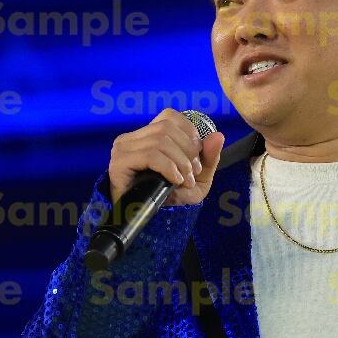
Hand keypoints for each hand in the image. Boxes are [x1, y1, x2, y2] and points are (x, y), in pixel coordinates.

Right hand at [106, 109, 225, 207]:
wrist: (149, 221)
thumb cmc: (171, 196)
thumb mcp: (197, 176)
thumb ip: (208, 156)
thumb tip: (218, 135)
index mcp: (147, 135)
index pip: (170, 116)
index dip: (189, 133)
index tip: (196, 157)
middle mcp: (132, 137)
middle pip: (167, 127)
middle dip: (187, 150)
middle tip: (193, 173)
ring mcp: (123, 148)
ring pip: (160, 140)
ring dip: (180, 162)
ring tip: (185, 180)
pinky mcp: (119, 163)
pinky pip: (150, 155)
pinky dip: (168, 167)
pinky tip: (175, 181)